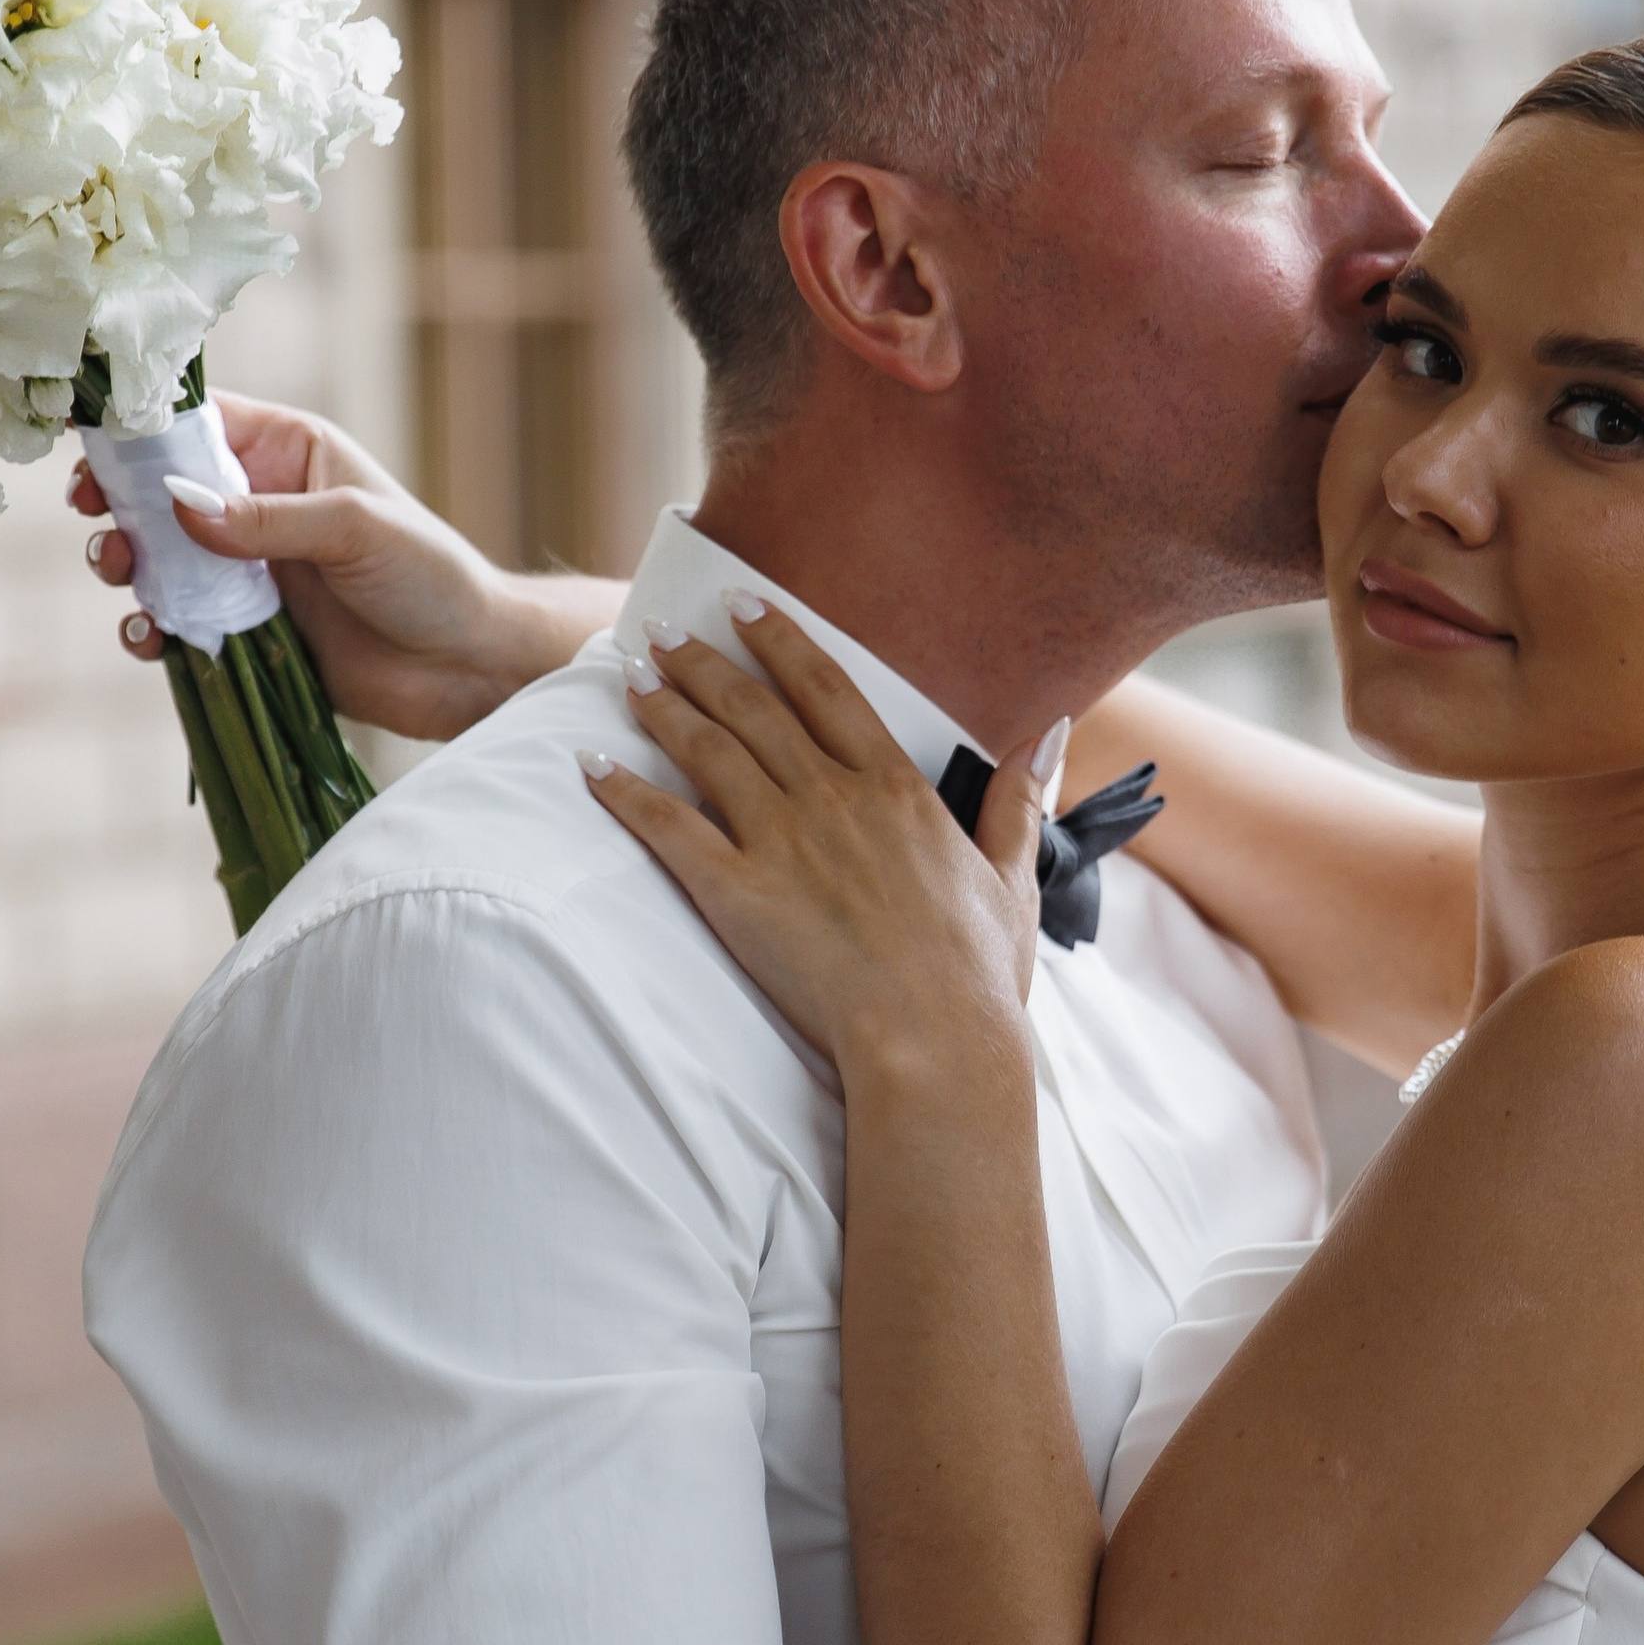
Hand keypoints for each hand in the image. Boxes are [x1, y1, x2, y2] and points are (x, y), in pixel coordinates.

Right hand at [70, 393, 615, 736]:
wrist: (468, 667)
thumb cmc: (431, 577)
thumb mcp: (354, 529)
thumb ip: (266, 520)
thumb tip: (176, 503)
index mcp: (285, 452)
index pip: (194, 420)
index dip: (136, 425)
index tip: (85, 437)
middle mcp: (256, 505)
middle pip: (157, 490)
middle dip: (118, 500)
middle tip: (97, 516)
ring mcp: (245, 570)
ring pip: (157, 557)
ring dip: (126, 563)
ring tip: (121, 571)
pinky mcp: (242, 632)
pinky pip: (178, 623)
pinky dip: (151, 628)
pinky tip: (150, 636)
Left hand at [585, 604, 1048, 1073]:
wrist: (934, 1040)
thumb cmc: (976, 974)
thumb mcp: (1012, 876)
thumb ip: (1020, 799)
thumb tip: (1051, 730)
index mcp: (896, 788)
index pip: (826, 689)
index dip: (780, 640)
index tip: (744, 604)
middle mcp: (833, 798)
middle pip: (754, 709)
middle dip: (703, 662)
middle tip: (659, 630)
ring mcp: (781, 841)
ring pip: (708, 751)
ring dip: (663, 708)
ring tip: (628, 679)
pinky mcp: (736, 891)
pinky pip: (667, 828)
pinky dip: (625, 792)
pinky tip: (591, 767)